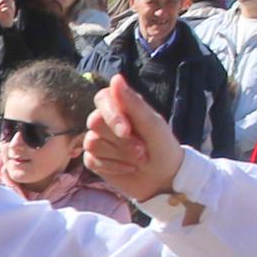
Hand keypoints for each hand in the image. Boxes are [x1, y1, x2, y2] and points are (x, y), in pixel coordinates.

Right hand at [83, 74, 177, 202]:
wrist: (165, 178)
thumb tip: (115, 78)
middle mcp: (106, 121)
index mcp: (121, 106)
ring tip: (139, 160)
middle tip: (142, 150)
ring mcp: (98, 141)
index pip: (102, 99)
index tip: (127, 130)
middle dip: (120, 140)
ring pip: (92, 143)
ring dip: (119, 155)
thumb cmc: (162, 146)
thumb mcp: (151, 124)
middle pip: (94, 122)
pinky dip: (113, 167)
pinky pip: (92, 161)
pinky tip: (128, 169)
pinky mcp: (94, 160)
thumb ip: (132, 102)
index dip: (112, 115)